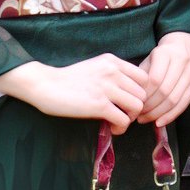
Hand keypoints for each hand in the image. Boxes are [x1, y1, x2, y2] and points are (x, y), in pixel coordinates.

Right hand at [0, 54, 150, 132]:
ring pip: (137, 106)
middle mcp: (113, 72)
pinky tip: (112, 128)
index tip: (129, 102)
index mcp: (113, 61)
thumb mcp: (94, 67)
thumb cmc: (67, 79)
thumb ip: (112, 75)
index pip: (144, 77)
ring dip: (130, 118)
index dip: (140, 93)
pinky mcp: (100, 105)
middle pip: (143, 94)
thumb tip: (128, 93)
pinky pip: (124, 120)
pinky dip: (121, 128)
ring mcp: (107, 88)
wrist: (45, 84)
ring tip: (118, 122)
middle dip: (136, 108)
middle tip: (124, 114)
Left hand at [135, 32, 189, 126]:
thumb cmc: (163, 55)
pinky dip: (171, 116)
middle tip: (138, 115)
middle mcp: (181, 63)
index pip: (154, 80)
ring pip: (174, 100)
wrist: (184, 44)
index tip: (134, 103)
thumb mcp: (149, 59)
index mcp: (165, 54)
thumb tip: (130, 98)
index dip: (144, 95)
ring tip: (146, 119)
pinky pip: (183, 104)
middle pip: (164, 91)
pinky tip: (160, 122)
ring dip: (158, 113)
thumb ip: (141, 76)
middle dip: (150, 107)